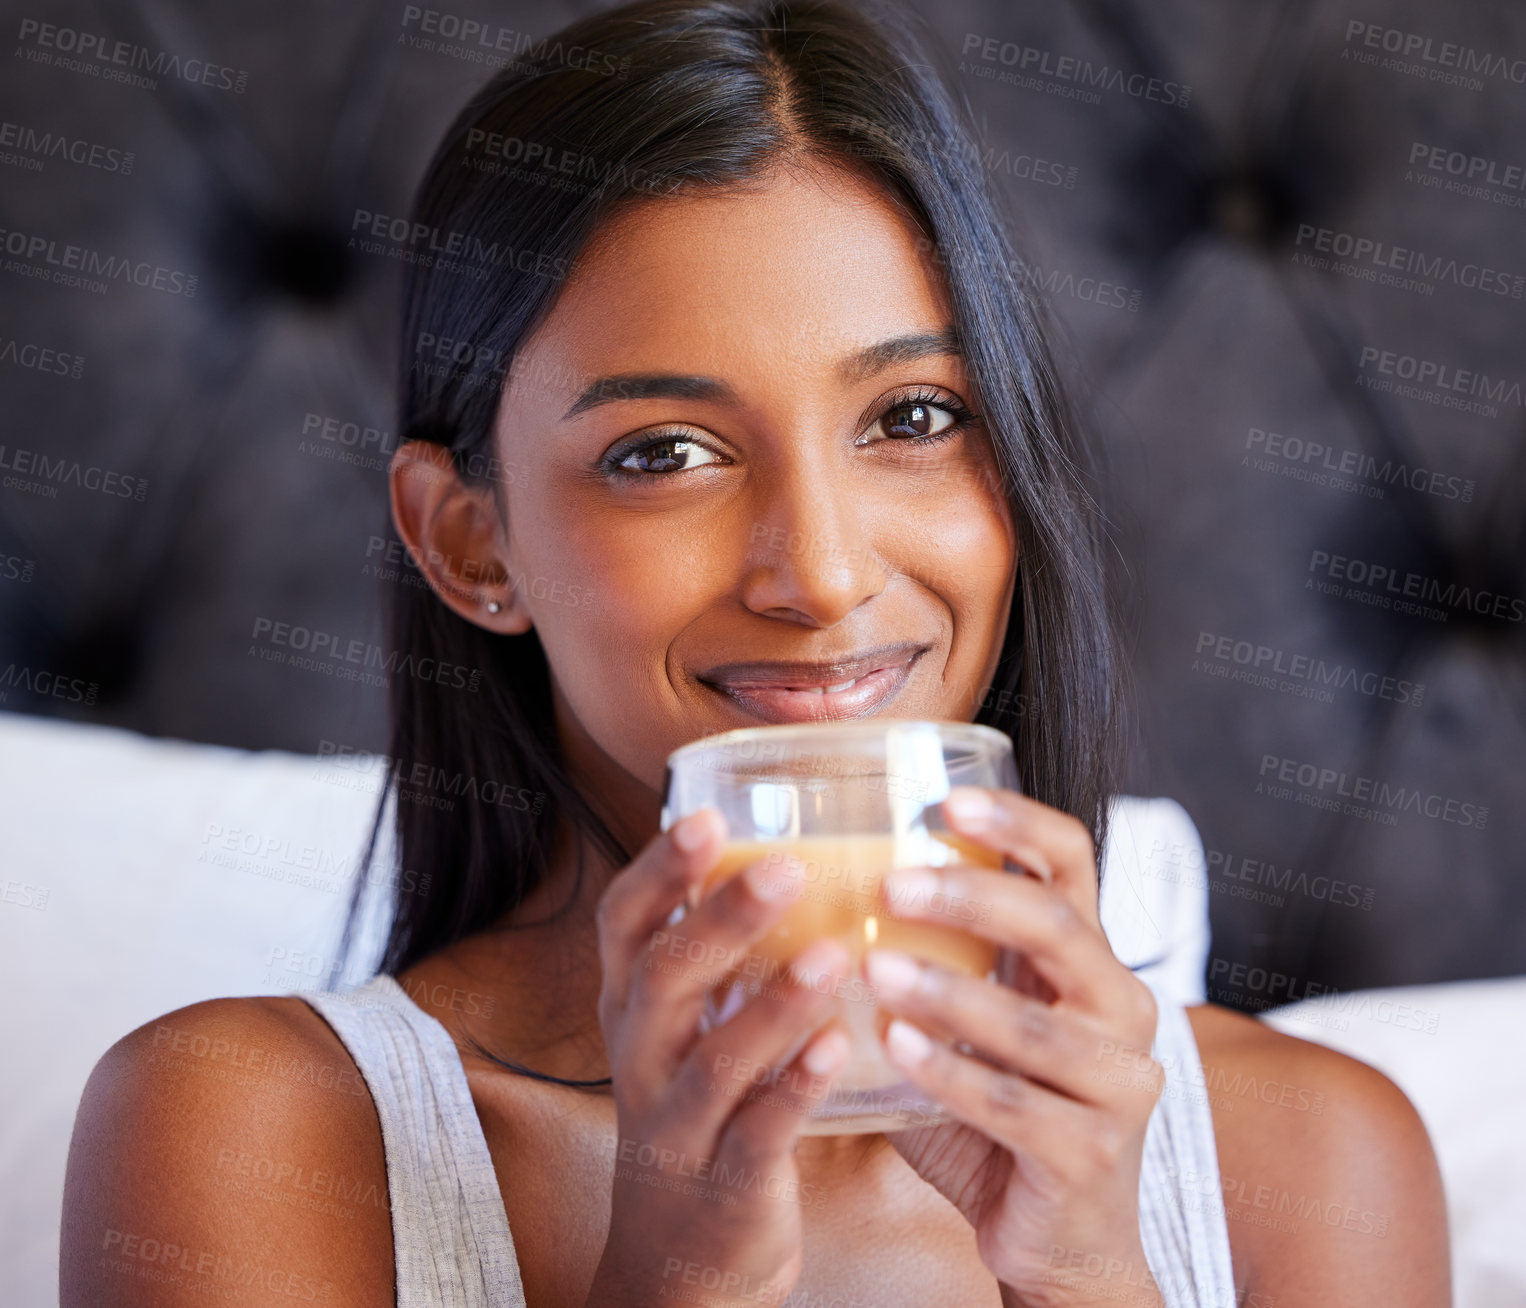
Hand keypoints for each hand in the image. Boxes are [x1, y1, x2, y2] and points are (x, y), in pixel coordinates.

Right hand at [587, 808, 854, 1307]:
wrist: (679, 1253)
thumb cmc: (696, 1105)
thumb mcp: (681, 1025)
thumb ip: (714, 950)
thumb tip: (780, 839)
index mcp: (633, 1004)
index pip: (624, 924)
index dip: (657, 870)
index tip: (703, 815)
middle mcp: (643, 1056)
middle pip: (665, 978)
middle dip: (721, 920)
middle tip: (785, 867)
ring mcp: (680, 1123)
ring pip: (716, 1059)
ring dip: (774, 1004)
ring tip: (834, 953)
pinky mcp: (728, 1182)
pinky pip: (759, 1133)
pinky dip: (797, 1088)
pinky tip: (841, 1046)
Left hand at [866, 787, 1165, 1307]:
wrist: (1054, 1241)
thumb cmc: (992, 1117)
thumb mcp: (966, 1029)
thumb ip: (922, 969)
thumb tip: (803, 904)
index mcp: (1085, 961)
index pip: (1071, 863)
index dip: (1016, 824)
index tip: (945, 802)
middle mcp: (1120, 1006)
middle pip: (1059, 927)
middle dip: (973, 899)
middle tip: (890, 886)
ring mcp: (1118, 1082)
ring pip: (1035, 1023)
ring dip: (949, 992)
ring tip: (875, 970)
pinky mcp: (1092, 1152)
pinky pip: (1015, 1104)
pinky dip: (951, 1073)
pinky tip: (894, 1049)